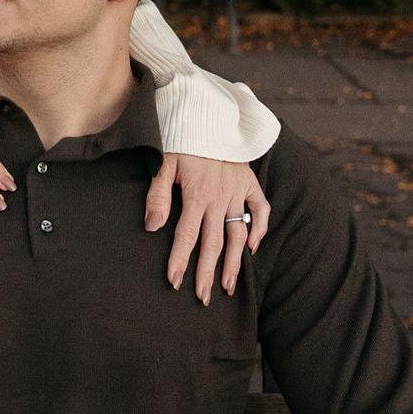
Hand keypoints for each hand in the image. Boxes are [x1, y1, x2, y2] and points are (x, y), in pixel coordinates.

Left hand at [145, 153, 269, 300]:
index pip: (186, 236)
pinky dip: (260, 229)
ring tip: (229, 287)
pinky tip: (254, 249)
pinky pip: (260, 210)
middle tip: (204, 298)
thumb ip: (158, 196)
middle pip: (214, 243)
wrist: (208, 115)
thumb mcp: (164, 163)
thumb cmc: (182, 140)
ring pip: (238, 234)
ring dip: (234, 262)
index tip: (175, 282)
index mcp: (196, 194)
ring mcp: (237, 192)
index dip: (180, 260)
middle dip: (207, 273)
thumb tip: (151, 227)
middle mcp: (219, 198)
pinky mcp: (249, 184)